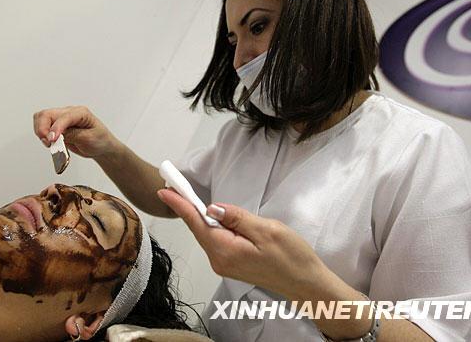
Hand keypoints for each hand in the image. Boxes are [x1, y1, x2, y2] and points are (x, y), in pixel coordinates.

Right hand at [33, 106, 118, 158]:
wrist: (102, 147)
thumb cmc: (100, 140)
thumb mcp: (89, 139)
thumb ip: (72, 135)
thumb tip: (56, 135)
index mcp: (80, 113)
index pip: (63, 117)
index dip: (55, 128)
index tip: (52, 140)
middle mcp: (69, 113)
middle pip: (46, 114)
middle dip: (42, 128)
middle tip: (48, 142)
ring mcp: (62, 119)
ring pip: (41, 119)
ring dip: (41, 131)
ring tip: (49, 144)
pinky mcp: (58, 127)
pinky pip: (43, 127)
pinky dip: (43, 135)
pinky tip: (51, 143)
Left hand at [156, 188, 326, 299]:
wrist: (305, 283)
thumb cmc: (291, 257)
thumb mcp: (267, 231)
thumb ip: (238, 218)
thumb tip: (213, 208)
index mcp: (226, 251)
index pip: (197, 223)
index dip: (180, 205)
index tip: (164, 191)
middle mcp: (220, 260)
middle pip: (199, 229)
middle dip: (186, 208)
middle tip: (175, 187)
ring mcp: (225, 264)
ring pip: (208, 234)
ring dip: (200, 217)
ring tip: (190, 198)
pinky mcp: (232, 263)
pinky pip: (217, 241)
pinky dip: (212, 227)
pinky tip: (214, 217)